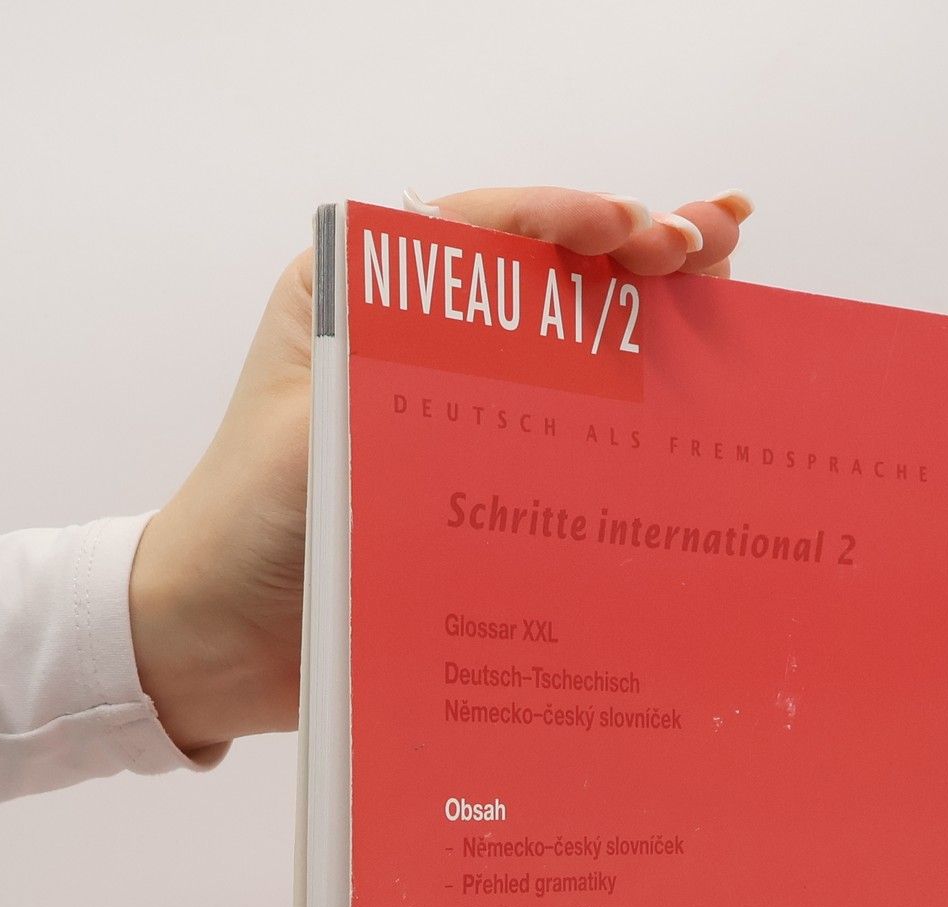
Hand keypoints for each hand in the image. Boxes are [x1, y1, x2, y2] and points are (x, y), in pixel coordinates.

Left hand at [128, 187, 752, 755]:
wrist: (215, 644)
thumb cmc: (245, 527)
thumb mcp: (319, 434)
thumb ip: (403, 382)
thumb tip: (539, 354)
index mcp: (364, 298)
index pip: (485, 231)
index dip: (574, 221)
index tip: (644, 236)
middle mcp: (417, 344)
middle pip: (545, 277)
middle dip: (638, 252)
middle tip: (720, 243)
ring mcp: (456, 415)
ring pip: (569, 349)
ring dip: (651, 322)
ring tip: (731, 292)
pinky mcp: (480, 486)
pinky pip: (566, 439)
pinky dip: (630, 420)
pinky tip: (694, 403)